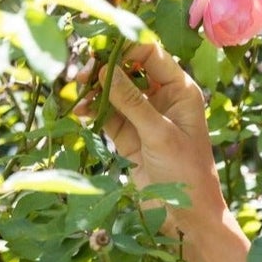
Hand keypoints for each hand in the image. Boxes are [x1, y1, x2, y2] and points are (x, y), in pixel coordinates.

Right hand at [75, 40, 227, 237]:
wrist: (187, 216)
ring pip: (113, 90)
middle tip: (79, 71)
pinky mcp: (128, 135)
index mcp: (181, 90)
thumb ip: (131, 101)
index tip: (96, 48)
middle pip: (128, 68)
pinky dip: (91, 109)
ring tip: (74, 89)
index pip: (151, 53)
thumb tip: (103, 69)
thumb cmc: (187, 172)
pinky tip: (78, 109)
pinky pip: (106, 113)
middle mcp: (163, 98)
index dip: (124, 45)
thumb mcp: (159, 133)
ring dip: (92, 88)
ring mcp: (144, 116)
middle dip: (102, 66)